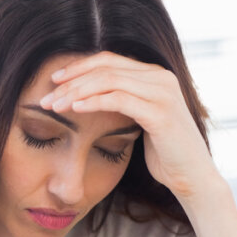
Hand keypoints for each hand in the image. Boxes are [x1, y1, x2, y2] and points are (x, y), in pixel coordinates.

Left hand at [40, 51, 221, 202]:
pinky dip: (93, 102)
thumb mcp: (139, 120)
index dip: (79, 67)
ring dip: (76, 92)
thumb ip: (123, 101)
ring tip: (53, 106)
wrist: (191, 176)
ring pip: (109, 81)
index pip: (109, 60)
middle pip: (106, 67)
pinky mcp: (160, 112)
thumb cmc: (163, 152)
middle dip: (71, 80)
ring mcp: (163, 92)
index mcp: (154, 75)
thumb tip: (89, 96)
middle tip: (45, 96)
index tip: (53, 80)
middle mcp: (161, 77)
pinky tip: (74, 109)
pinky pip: (119, 100)